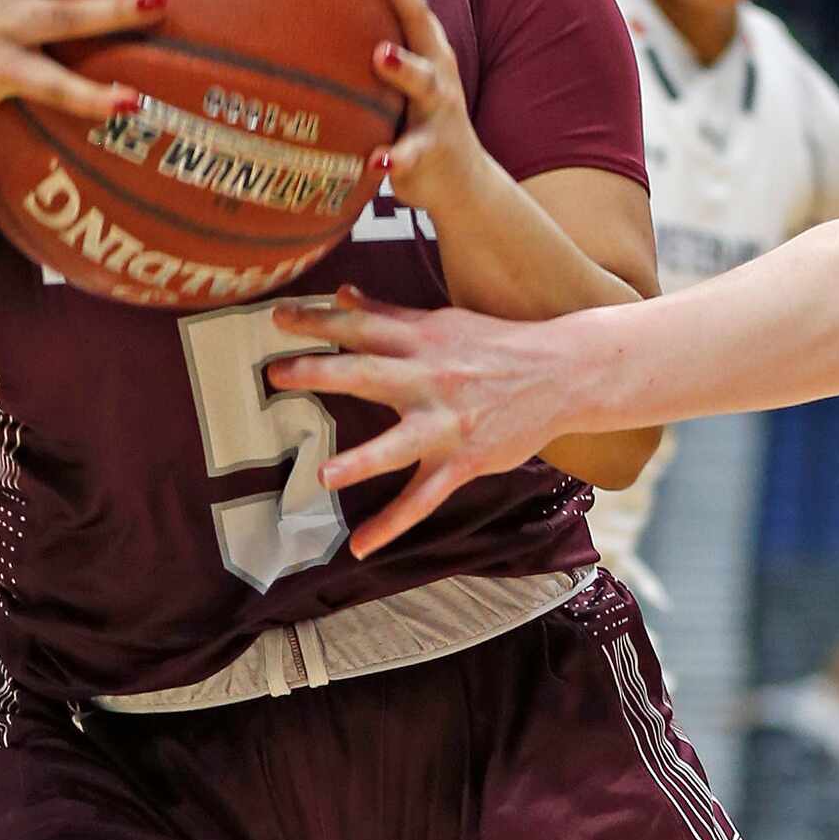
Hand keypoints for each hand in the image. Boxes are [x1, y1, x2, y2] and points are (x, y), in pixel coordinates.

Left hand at [269, 286, 584, 556]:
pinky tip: (360, 546)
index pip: (362, 325)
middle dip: (322, 372)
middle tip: (276, 373)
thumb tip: (344, 293)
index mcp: (422, 339)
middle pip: (370, 373)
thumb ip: (389, 313)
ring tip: (323, 475)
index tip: (278, 318)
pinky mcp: (465, 461)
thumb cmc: (497, 344)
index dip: (318, 320)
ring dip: (361, 461)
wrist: (563, 373)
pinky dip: (393, 524)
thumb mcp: (443, 320)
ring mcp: (448, 423)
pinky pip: (424, 498)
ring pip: (400, 445)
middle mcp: (431, 378)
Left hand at [344, 0, 490, 216]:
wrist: (461, 183)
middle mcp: (434, 65)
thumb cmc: (408, 119)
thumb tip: (279, 16)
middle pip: (416, 14)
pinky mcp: (433, 152)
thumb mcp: (384, 79)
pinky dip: (396, 158)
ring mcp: (438, 108)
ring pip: (424, 82)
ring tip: (381, 55)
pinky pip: (412, 155)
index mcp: (419, 42)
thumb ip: (350, 47)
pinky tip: (375, 161)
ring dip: (404, 67)